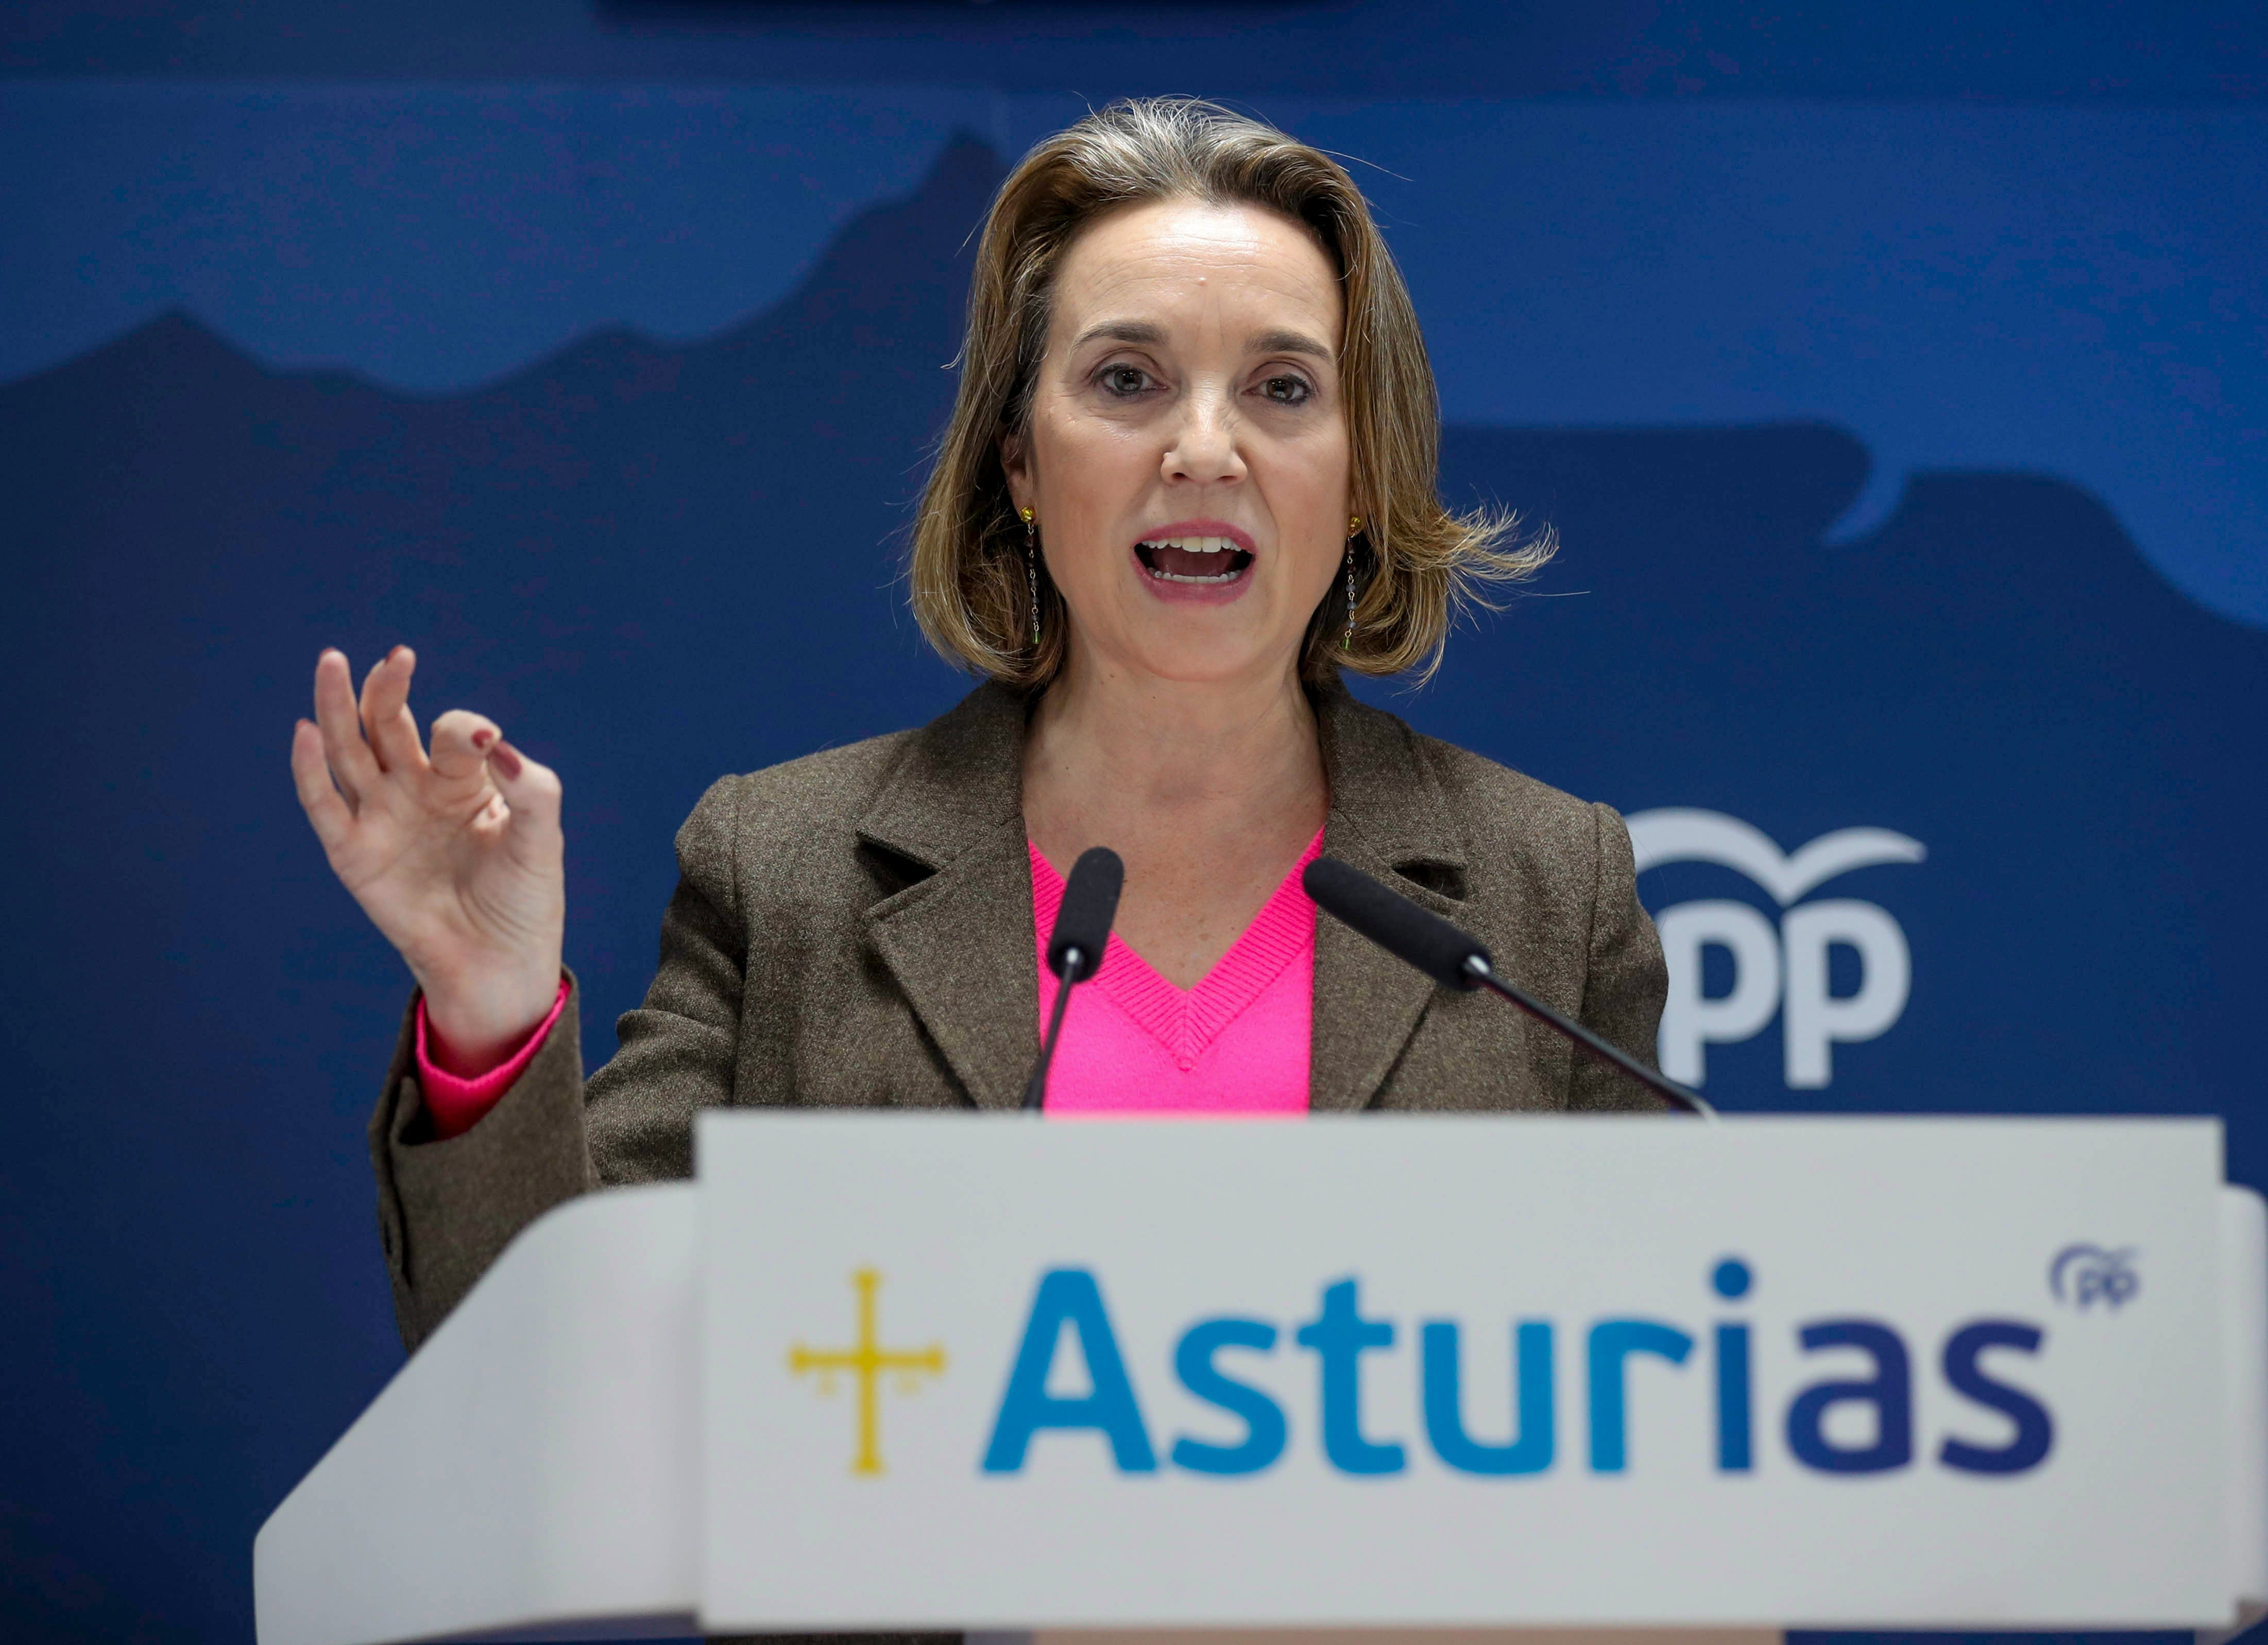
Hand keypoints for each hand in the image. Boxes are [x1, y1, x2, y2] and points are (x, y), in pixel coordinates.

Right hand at [290, 647, 564, 1070]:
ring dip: (339, 707)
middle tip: (398, 658)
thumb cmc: (522, 899)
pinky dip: (310, 769)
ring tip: (332, 662)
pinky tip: (307, 729)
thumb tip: (497, 744)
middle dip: (389, 689)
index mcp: (463, 779)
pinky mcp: (353, 854)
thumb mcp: (540, 839)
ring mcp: (381, 817)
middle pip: (390, 724)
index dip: (466, 730)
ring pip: (350, 750)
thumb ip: (532, 788)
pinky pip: (325, 805)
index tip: (486, 741)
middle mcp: (416, 789)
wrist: (497, 963)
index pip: (453, 734)